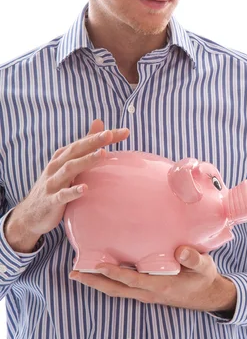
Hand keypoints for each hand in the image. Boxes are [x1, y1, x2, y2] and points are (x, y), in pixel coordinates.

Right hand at [13, 120, 128, 235]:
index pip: (84, 142)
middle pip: (76, 150)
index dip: (102, 136)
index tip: (125, 132)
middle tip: (110, 134)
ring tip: (102, 154)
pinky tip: (85, 189)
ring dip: (86, 161)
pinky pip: (62, 195)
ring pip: (70, 169)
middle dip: (93, 141)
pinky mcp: (51, 201)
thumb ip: (84, 145)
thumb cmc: (54, 186)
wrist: (30, 215)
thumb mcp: (67, 164)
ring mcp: (53, 183)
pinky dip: (73, 191)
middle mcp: (56, 166)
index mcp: (62, 157)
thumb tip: (99, 123)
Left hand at [69, 246, 236, 313]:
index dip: (114, 273)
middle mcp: (149, 292)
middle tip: (73, 273)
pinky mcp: (146, 291)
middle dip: (94, 282)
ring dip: (96, 283)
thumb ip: (194, 259)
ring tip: (78, 273)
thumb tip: (181, 250)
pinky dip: (108, 282)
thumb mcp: (205, 267)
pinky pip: (122, 288)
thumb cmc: (204, 278)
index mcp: (161, 286)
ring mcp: (146, 293)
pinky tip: (100, 272)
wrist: (208, 295)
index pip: (132, 280)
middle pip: (116, 289)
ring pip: (116, 290)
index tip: (98, 265)